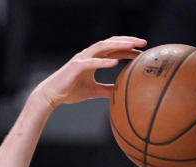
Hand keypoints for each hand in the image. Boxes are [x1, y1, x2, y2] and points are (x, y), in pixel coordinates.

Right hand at [32, 36, 146, 109]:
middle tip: (144, 43)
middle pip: (111, 43)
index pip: (114, 50)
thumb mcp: (94, 91)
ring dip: (118, 45)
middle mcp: (89, 55)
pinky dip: (104, 62)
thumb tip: (121, 93)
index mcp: (94, 59)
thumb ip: (108, 89)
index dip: (129, 49)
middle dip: (128, 41)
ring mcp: (82, 59)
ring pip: (102, 47)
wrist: (52, 95)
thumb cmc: (71, 91)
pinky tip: (116, 62)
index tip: (143, 51)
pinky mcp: (76, 67)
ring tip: (132, 46)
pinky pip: (92, 62)